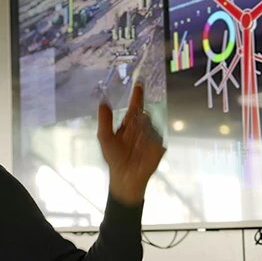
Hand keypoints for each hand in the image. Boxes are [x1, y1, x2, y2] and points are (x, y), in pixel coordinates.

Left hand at [97, 83, 164, 205]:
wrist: (125, 176)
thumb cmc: (115, 157)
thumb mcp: (105, 137)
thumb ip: (104, 120)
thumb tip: (102, 102)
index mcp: (129, 123)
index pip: (135, 106)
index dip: (137, 95)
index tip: (139, 84)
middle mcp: (142, 127)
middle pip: (142, 114)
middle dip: (136, 118)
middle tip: (130, 129)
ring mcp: (151, 135)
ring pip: (148, 124)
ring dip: (140, 131)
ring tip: (133, 144)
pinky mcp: (159, 145)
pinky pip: (155, 136)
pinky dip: (147, 140)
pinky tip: (140, 148)